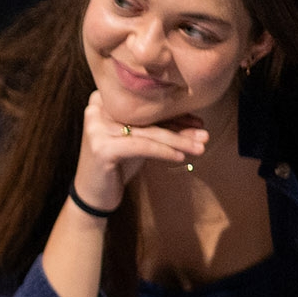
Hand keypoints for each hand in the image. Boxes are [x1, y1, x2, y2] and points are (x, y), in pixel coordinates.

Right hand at [75, 91, 207, 210]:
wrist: (92, 195)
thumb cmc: (117, 165)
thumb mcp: (138, 142)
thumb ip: (158, 129)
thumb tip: (196, 123)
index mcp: (102, 102)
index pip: (145, 106)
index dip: (174, 113)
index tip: (198, 122)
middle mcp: (96, 111)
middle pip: (147, 118)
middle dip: (180, 127)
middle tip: (205, 135)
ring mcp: (97, 129)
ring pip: (148, 132)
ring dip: (179, 140)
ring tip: (200, 147)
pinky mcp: (102, 148)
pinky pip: (142, 146)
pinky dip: (164, 152)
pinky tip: (181, 156)